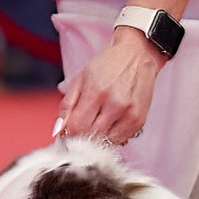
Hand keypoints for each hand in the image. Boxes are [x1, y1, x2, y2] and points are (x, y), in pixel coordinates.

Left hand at [59, 30, 165, 145]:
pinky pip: (121, 140)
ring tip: (97, 123)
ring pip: (105, 142)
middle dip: (81, 136)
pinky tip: (110, 123)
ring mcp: (129, 114)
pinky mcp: (140, 120)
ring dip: (97, 138)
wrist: (138, 55)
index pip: (76, 127)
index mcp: (96, 92)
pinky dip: (112, 137)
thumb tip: (58, 130)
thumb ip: (66, 105)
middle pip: (90, 137)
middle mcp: (115, 104)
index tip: (68, 130)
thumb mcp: (81, 78)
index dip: (68, 132)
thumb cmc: (108, 65)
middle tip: (82, 127)